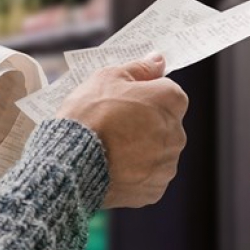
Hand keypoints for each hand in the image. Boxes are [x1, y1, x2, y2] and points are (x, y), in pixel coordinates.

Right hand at [56, 54, 187, 208]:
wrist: (71, 162)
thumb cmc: (89, 115)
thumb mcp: (108, 77)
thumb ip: (139, 68)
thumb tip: (159, 60)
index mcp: (171, 101)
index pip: (168, 93)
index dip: (146, 95)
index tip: (125, 101)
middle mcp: (177, 133)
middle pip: (165, 124)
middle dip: (146, 124)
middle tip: (114, 125)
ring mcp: (167, 164)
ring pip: (158, 153)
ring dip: (142, 150)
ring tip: (111, 149)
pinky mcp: (154, 189)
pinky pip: (148, 177)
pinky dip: (135, 174)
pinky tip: (114, 167)